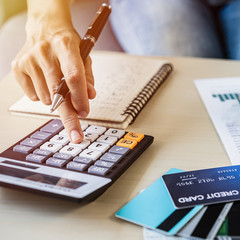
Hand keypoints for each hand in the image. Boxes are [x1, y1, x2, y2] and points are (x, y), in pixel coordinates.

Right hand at [11, 13, 95, 142]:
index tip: (85, 113)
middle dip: (69, 116)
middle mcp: (45, 52)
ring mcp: (29, 60)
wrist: (44, 27)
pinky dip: (43, 96)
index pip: (73, 76)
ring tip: (58, 84)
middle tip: (76, 135)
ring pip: (46, 98)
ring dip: (56, 101)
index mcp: (66, 46)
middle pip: (57, 92)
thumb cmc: (67, 44)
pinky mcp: (18, 67)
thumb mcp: (84, 55)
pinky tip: (45, 81)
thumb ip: (88, 76)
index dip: (79, 97)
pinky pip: (33, 96)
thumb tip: (90, 96)